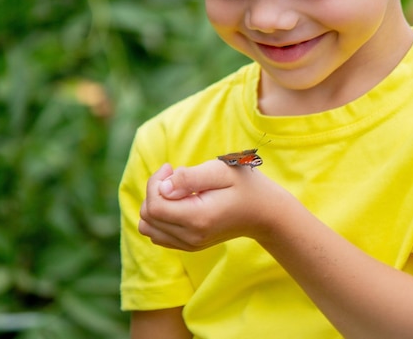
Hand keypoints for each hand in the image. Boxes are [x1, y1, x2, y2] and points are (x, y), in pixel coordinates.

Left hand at [138, 160, 290, 250]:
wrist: (265, 213)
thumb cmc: (245, 186)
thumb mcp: (221, 172)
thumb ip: (190, 177)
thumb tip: (163, 188)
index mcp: (198, 218)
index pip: (154, 206)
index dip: (154, 183)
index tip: (170, 167)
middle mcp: (191, 237)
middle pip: (148, 217)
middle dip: (153, 191)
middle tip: (173, 175)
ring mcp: (190, 245)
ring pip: (148, 228)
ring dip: (155, 204)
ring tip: (175, 188)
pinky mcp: (189, 246)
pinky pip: (158, 234)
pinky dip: (160, 216)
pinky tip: (178, 201)